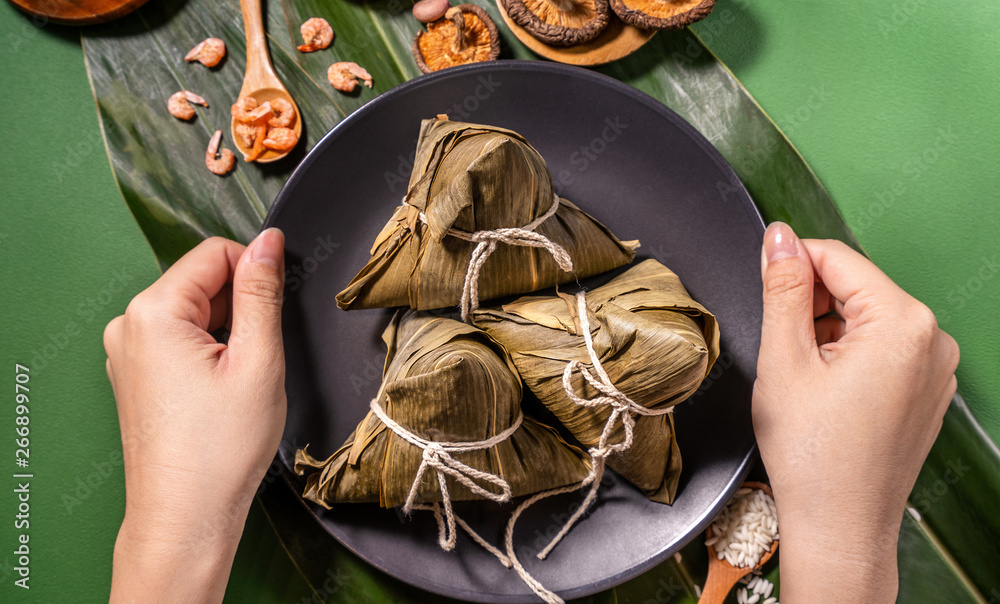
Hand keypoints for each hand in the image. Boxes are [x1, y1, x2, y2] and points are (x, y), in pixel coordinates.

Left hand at [104, 230, 286, 602]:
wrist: (186, 517)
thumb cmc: (220, 450)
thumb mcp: (258, 360)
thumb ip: (262, 292)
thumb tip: (269, 242)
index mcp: (153, 313)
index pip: (215, 252)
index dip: (256, 272)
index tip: (277, 309)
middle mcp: (129, 325)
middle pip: (201, 281)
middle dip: (240, 305)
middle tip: (260, 357)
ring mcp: (127, 352)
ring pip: (194, 311)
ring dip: (227, 331)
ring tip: (240, 380)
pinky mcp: (135, 375)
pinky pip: (180, 339)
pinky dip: (209, 352)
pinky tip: (222, 389)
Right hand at [752, 223, 958, 602]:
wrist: (840, 527)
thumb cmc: (813, 456)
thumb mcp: (784, 359)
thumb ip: (783, 288)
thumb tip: (780, 238)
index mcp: (902, 323)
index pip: (838, 257)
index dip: (791, 262)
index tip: (761, 278)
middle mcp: (932, 340)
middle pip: (856, 287)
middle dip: (812, 303)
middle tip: (780, 347)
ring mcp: (936, 369)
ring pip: (867, 319)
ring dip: (828, 330)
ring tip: (802, 377)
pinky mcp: (927, 392)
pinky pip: (884, 350)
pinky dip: (849, 356)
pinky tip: (825, 392)